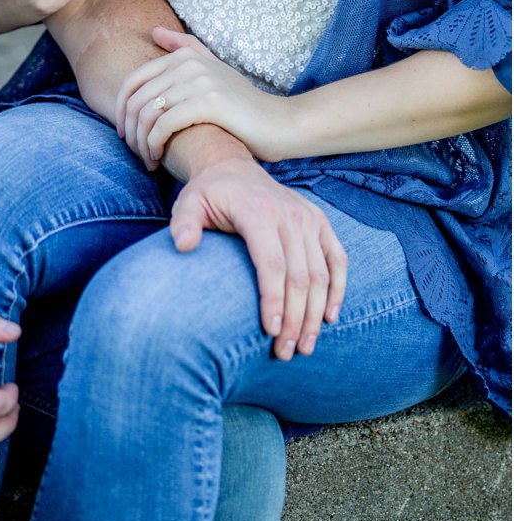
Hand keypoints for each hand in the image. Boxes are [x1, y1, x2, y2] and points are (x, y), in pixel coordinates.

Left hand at [115, 28, 296, 167]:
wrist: (281, 124)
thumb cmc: (242, 105)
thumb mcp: (214, 70)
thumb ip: (185, 49)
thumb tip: (154, 31)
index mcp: (185, 57)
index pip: (131, 82)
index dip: (120, 110)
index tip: (125, 133)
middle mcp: (189, 64)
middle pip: (135, 99)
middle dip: (129, 130)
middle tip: (134, 151)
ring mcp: (200, 82)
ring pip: (147, 114)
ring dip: (140, 142)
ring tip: (147, 159)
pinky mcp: (209, 103)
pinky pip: (163, 125)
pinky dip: (154, 144)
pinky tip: (157, 158)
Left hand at [166, 156, 345, 360]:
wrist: (234, 169)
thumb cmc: (208, 195)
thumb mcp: (188, 203)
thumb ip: (183, 224)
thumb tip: (183, 246)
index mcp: (259, 214)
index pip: (272, 266)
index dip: (273, 301)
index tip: (269, 332)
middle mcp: (291, 217)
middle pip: (300, 277)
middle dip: (295, 318)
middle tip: (286, 351)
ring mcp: (310, 220)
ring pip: (322, 275)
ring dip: (316, 314)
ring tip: (304, 346)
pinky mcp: (321, 224)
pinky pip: (337, 260)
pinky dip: (337, 290)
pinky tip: (329, 318)